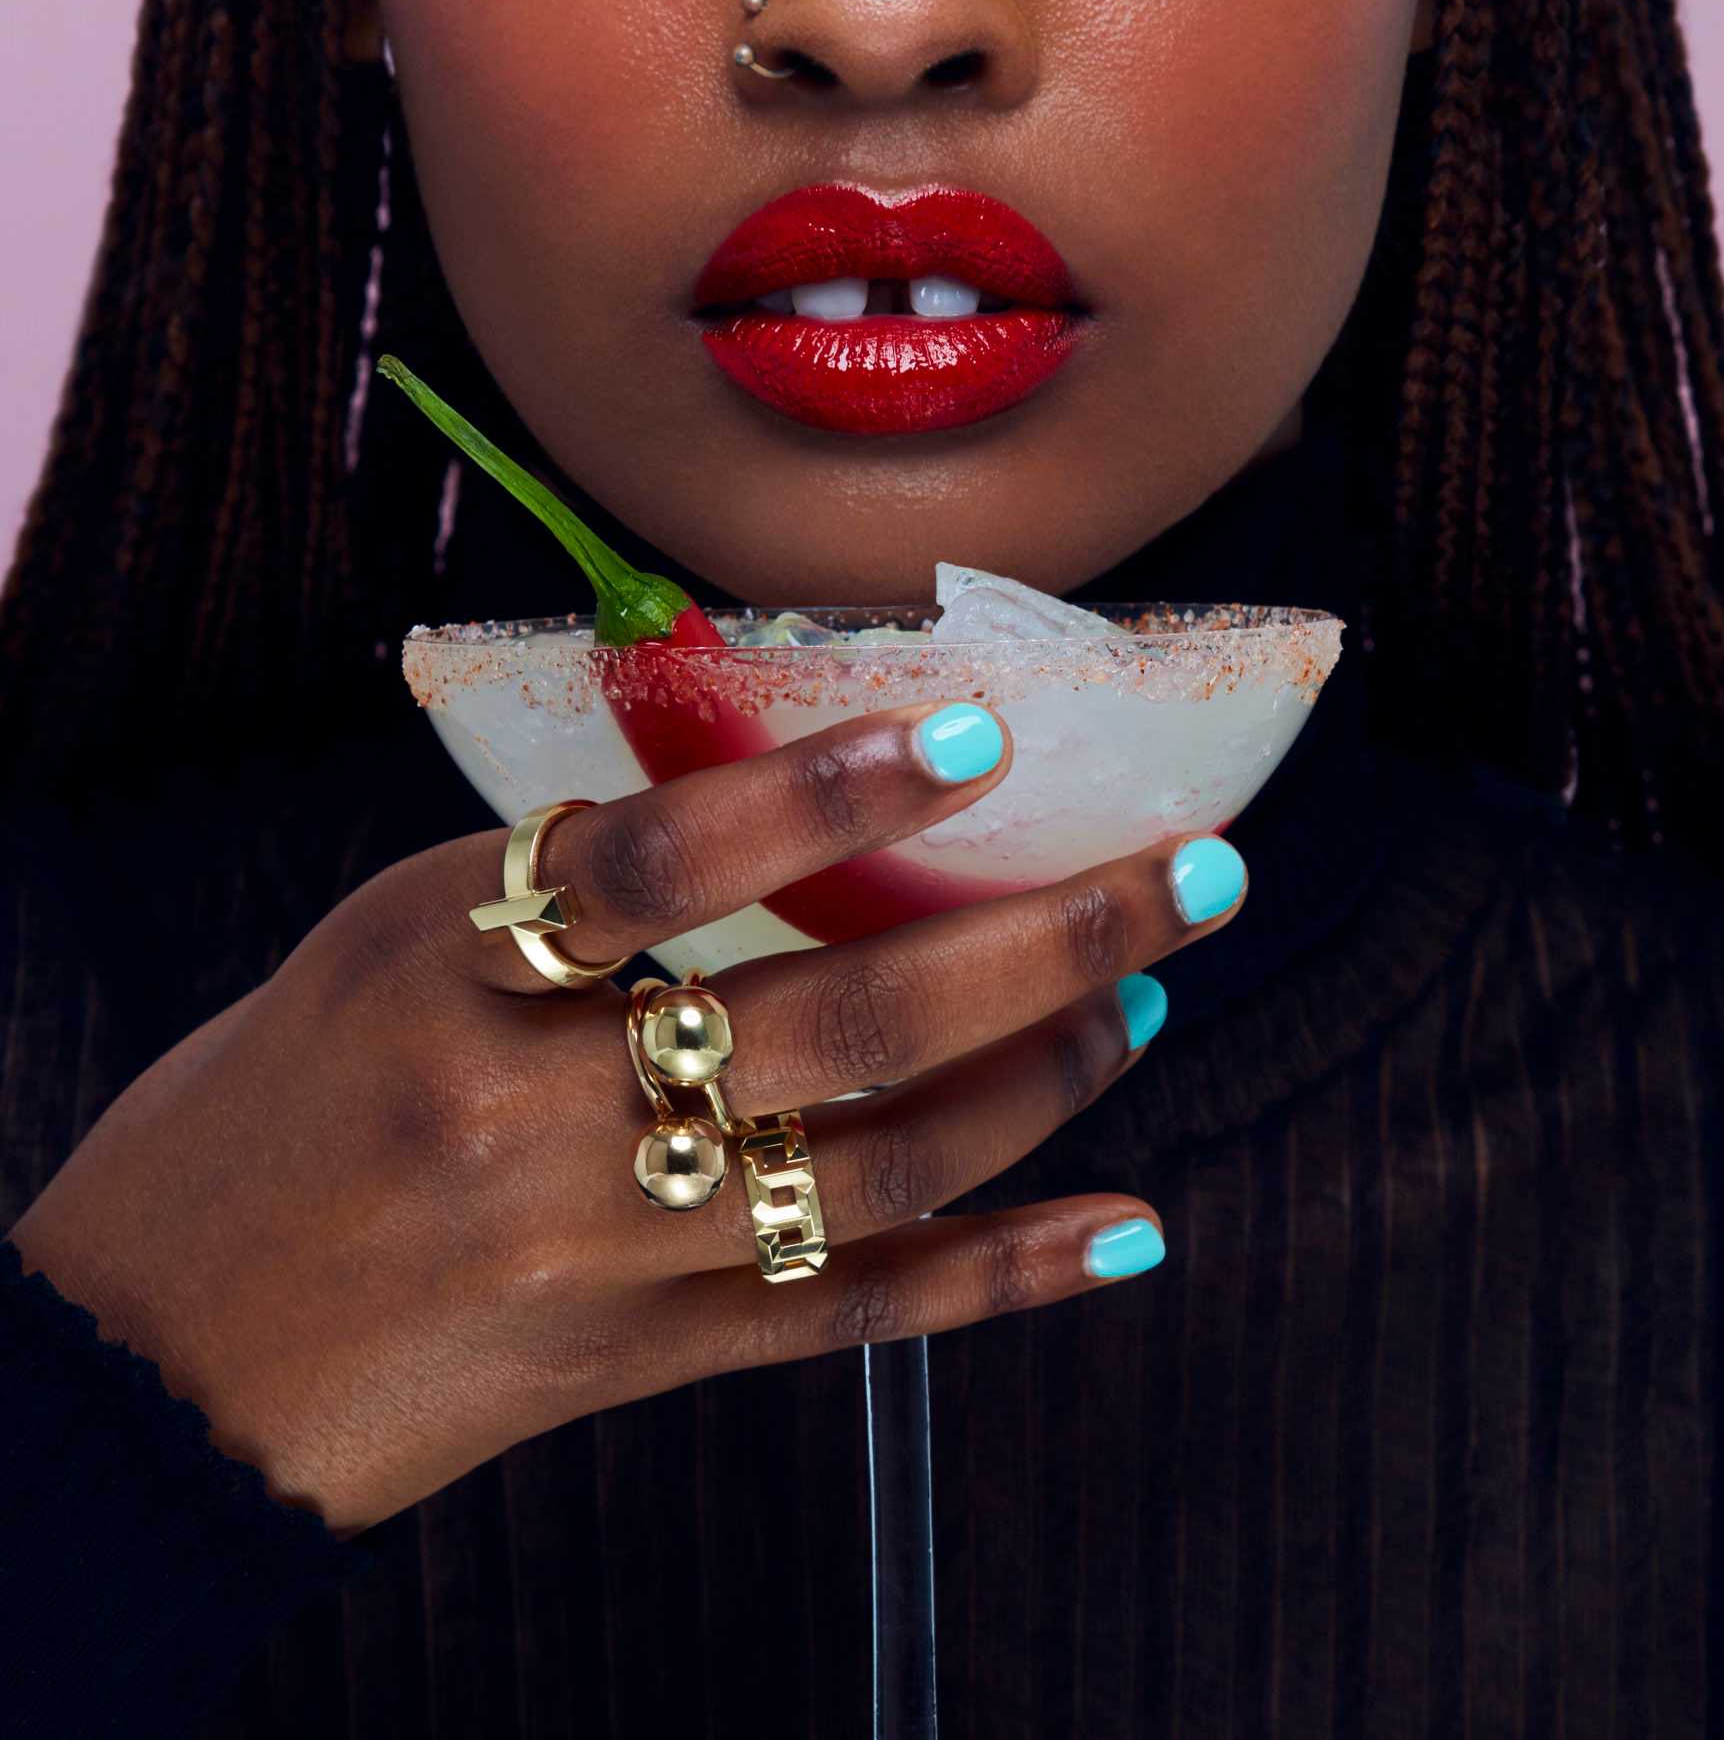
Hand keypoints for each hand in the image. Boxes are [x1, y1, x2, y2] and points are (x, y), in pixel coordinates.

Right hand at [6, 702, 1245, 1538]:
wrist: (159, 1358)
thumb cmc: (264, 1109)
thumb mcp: (374, 942)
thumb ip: (556, 885)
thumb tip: (772, 797)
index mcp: (438, 979)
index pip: (658, 870)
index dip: (826, 794)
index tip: (978, 732)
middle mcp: (528, 1127)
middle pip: (835, 1027)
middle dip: (1043, 943)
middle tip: (1191, 876)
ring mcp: (601, 1262)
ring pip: (876, 1171)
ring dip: (1040, 1079)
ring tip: (1137, 1000)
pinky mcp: (644, 1364)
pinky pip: (852, 1323)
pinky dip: (1006, 1278)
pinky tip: (1130, 1230)